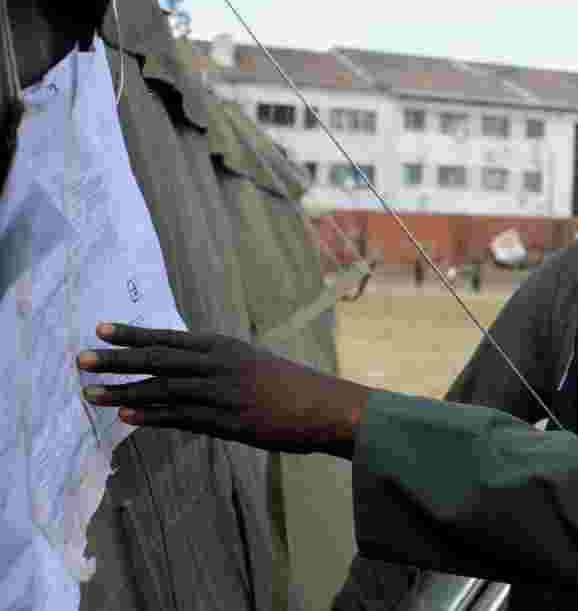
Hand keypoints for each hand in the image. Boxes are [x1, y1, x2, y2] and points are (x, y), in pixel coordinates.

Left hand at [78, 322, 368, 456]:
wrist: (323, 406)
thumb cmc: (290, 386)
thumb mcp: (253, 363)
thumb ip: (219, 364)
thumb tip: (188, 367)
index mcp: (224, 347)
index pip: (169, 337)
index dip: (133, 334)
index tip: (100, 329)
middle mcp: (218, 365)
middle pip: (158, 360)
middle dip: (117, 360)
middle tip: (81, 360)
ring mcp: (221, 393)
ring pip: (162, 389)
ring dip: (123, 391)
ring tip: (90, 393)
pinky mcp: (226, 421)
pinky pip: (180, 417)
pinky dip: (151, 416)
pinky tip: (124, 415)